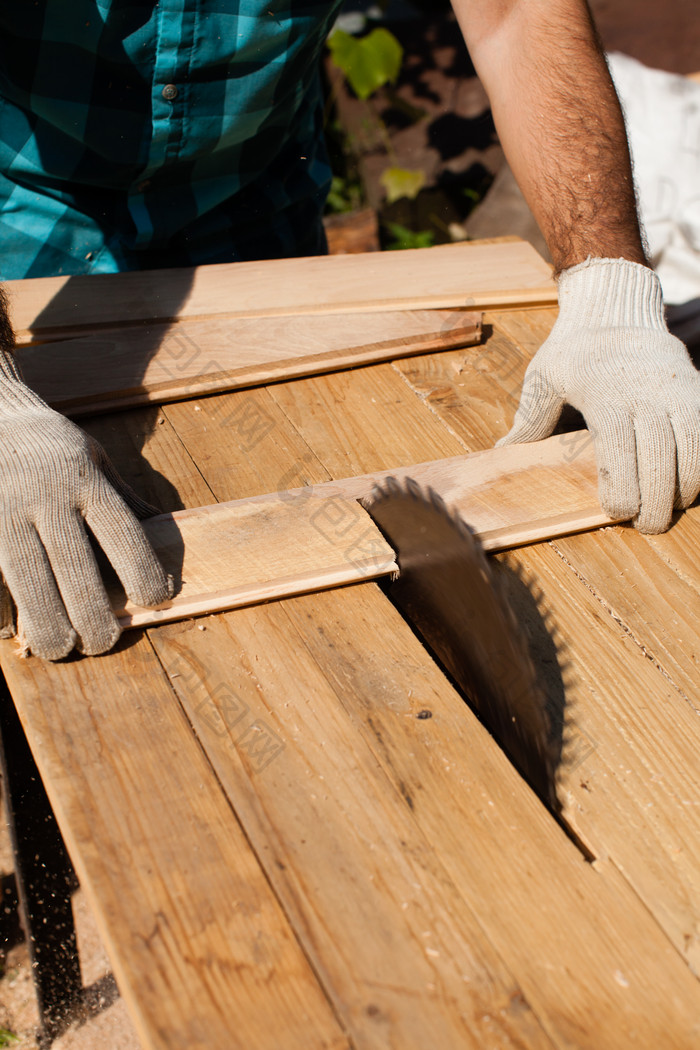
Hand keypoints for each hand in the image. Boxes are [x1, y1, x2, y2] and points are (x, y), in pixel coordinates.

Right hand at [0, 351, 171, 658]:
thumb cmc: (52, 450)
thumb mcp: (96, 462)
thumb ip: (126, 504)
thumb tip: (172, 543)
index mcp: (84, 480)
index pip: (123, 535)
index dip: (143, 575)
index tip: (155, 600)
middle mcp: (44, 495)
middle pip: (76, 570)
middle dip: (93, 617)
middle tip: (102, 642)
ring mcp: (3, 512)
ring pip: (29, 582)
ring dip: (48, 624)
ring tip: (61, 647)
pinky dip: (3, 611)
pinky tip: (14, 628)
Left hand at [498, 258, 699, 532]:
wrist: (615, 307)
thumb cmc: (573, 350)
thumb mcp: (544, 377)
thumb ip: (530, 419)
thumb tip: (500, 453)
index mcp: (604, 393)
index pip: (619, 452)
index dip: (623, 489)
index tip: (618, 511)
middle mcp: (646, 392)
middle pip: (660, 458)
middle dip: (656, 501)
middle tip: (648, 526)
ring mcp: (677, 390)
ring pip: (693, 449)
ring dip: (685, 487)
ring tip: (670, 508)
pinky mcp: (697, 390)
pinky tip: (689, 484)